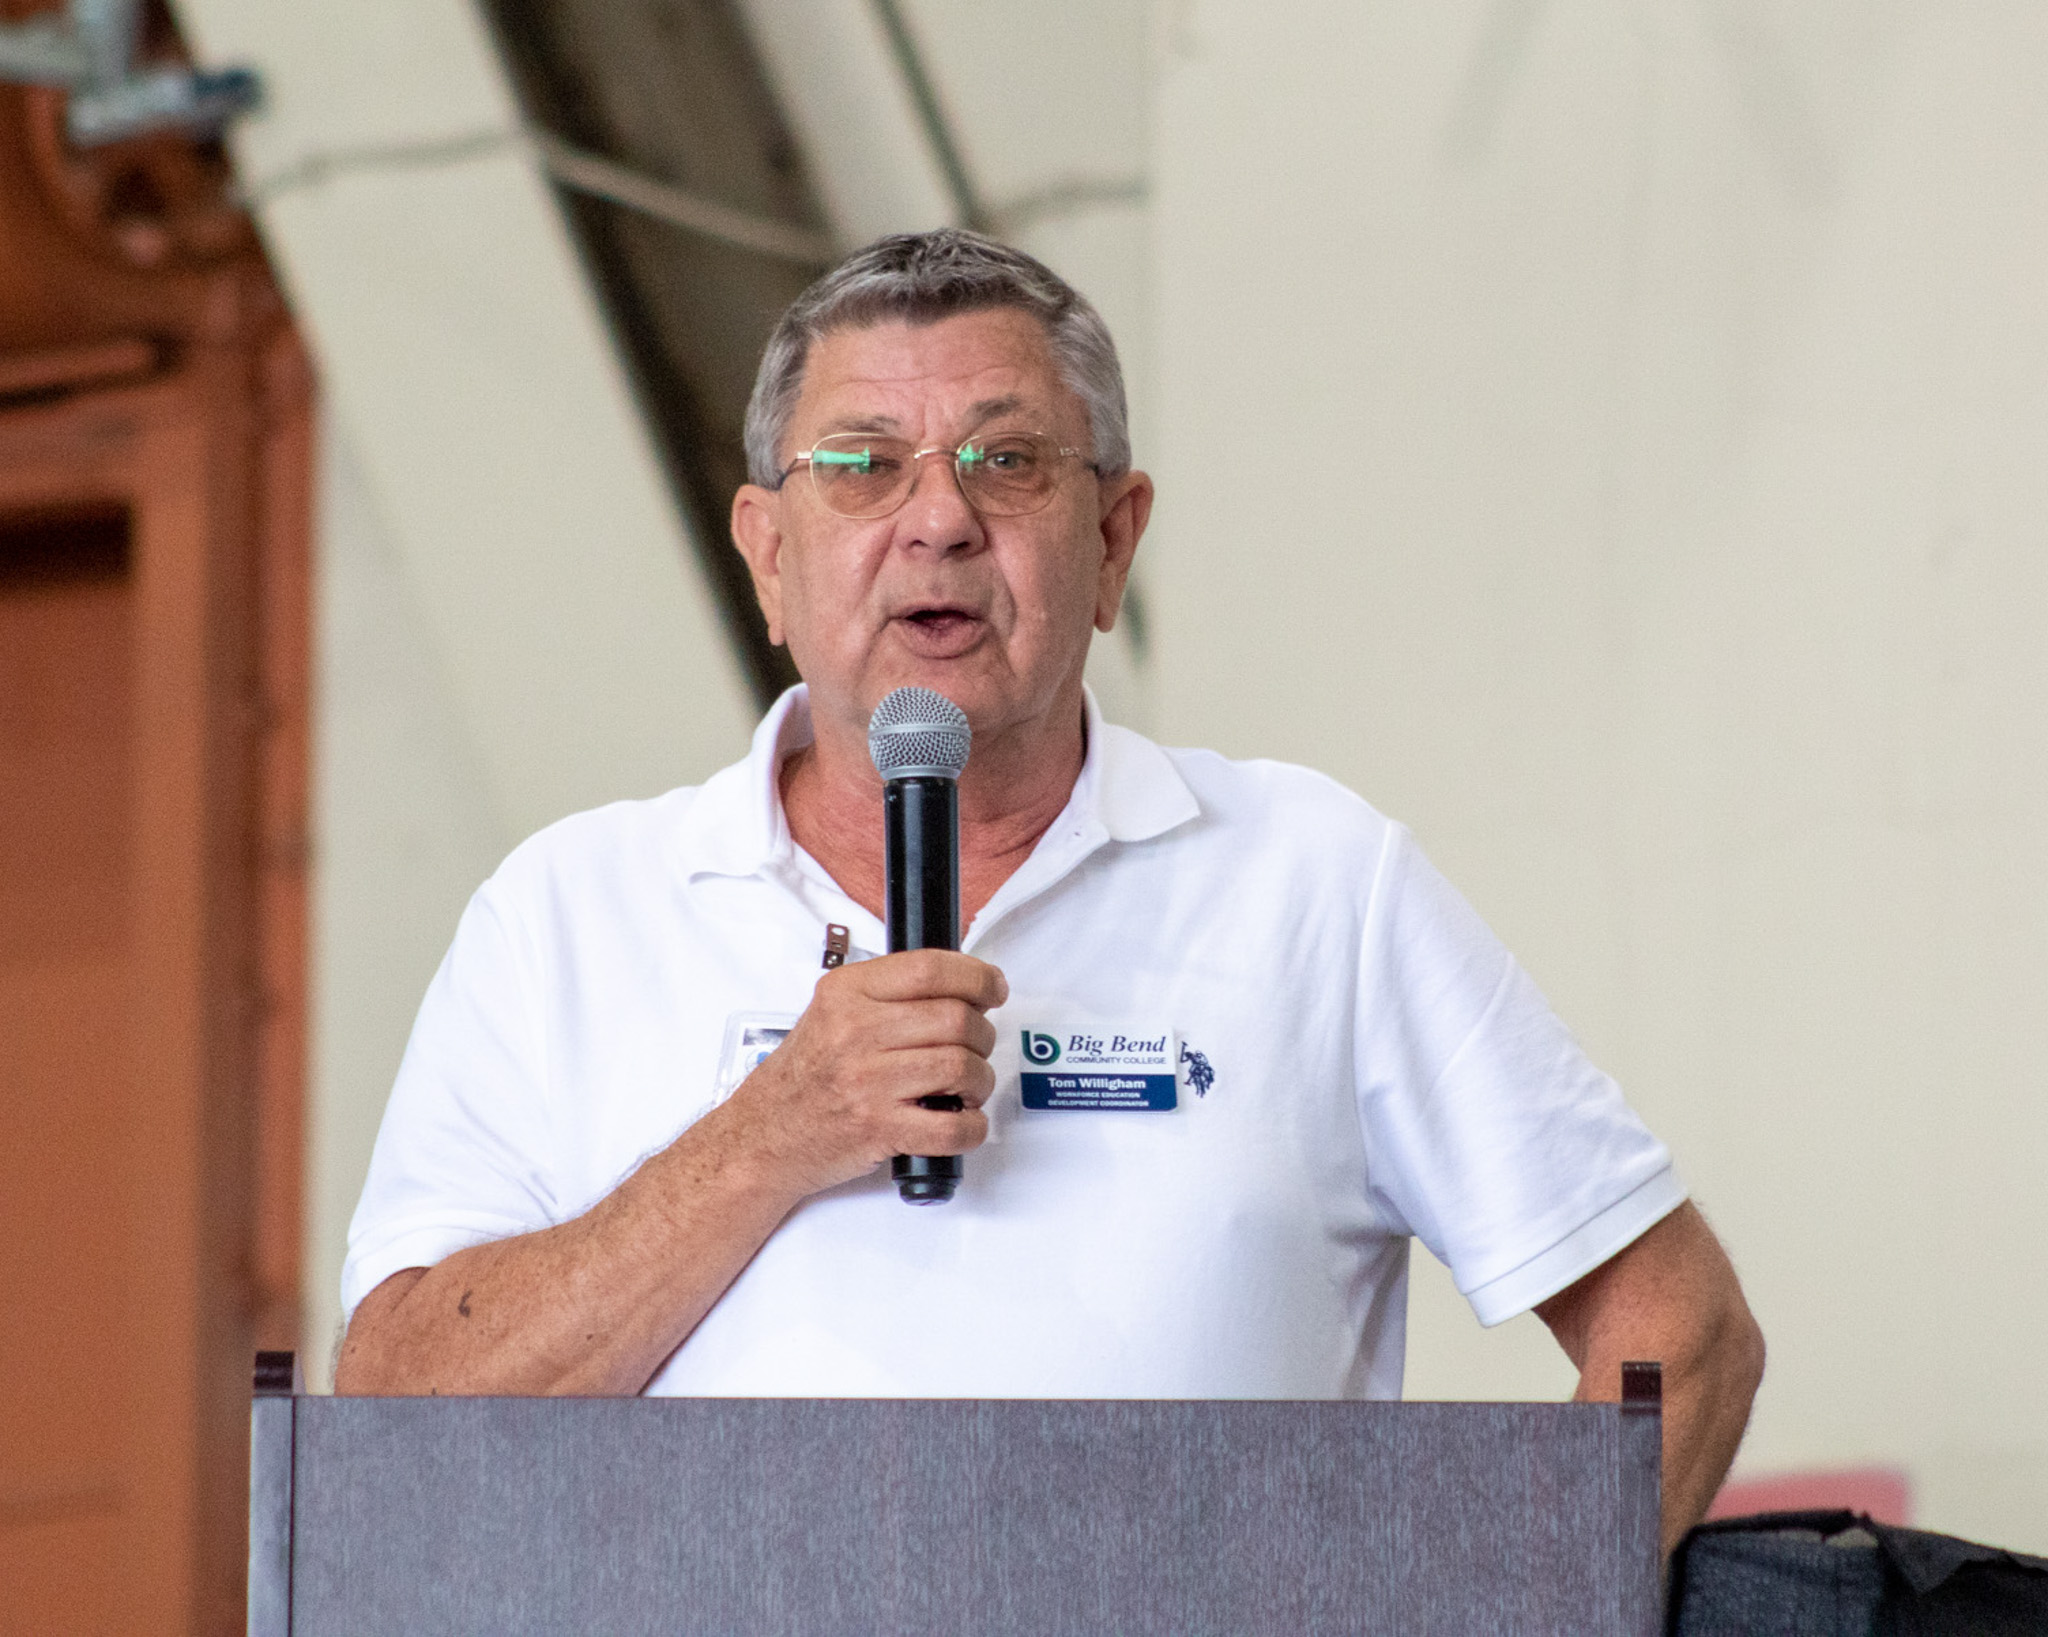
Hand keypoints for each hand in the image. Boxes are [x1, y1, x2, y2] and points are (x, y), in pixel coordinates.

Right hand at [711, 949, 1008, 1199]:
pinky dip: (972, 1126)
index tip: (992, 988)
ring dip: (980, 1079)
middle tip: (976, 1045)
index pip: (929, 969)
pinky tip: (963, 1120)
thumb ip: (887, 993)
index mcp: (846, 994)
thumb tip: (960, 986)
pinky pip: (952, 1127)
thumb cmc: (805, 1075)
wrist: (764, 1135)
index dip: (975, 976)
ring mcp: (867, 1083)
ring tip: (967, 1085)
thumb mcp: (831, 1012)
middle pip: (955, 1018)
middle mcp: (855, 1033)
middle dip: (982, 1034)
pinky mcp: (879, 1129)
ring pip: (962, 1067)